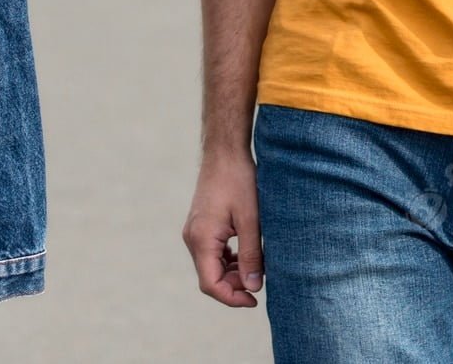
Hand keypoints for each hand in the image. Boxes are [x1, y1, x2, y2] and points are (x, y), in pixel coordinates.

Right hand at [183, 151, 262, 306]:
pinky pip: (212, 253)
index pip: (211, 284)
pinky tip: (247, 253)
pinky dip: (228, 260)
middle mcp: (192, 238)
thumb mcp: (251, 220)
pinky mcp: (201, 226)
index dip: (232, 298)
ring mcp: (194, 232)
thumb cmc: (238, 181)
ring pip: (211, 267)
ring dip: (233, 273)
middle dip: (234, 285)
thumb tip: (252, 288)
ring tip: (257, 265)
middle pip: (210, 278)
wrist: (224, 152)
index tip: (255, 299)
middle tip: (260, 278)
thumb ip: (251, 256)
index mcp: (202, 239)